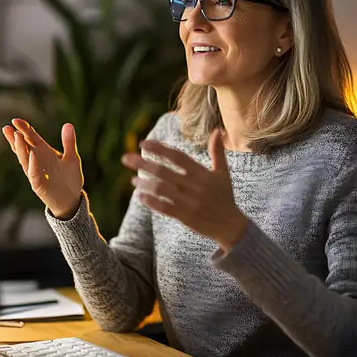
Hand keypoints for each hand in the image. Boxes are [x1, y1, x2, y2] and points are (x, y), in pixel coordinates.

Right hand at [2, 120, 83, 219]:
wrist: (71, 199)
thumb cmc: (70, 178)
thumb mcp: (72, 157)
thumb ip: (69, 142)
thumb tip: (68, 124)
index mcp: (44, 153)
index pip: (31, 139)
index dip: (24, 129)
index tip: (15, 120)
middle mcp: (37, 162)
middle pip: (24, 148)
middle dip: (16, 138)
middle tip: (9, 127)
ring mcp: (36, 173)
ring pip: (25, 160)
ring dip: (21, 149)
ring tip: (17, 137)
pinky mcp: (39, 185)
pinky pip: (34, 174)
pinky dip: (33, 164)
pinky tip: (32, 154)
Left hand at [121, 128, 246, 249]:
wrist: (231, 226)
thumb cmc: (224, 197)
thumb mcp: (223, 174)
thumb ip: (217, 152)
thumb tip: (217, 130)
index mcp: (202, 173)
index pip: (177, 156)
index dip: (159, 148)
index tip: (143, 143)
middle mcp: (195, 186)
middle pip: (163, 171)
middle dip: (142, 163)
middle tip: (125, 158)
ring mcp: (190, 202)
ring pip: (161, 190)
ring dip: (144, 183)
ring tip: (133, 180)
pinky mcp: (186, 217)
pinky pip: (164, 207)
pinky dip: (151, 201)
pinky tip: (140, 196)